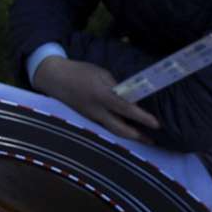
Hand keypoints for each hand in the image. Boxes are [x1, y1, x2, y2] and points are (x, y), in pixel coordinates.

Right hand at [33, 56, 160, 140]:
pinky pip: (106, 127)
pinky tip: (127, 129)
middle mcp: (97, 111)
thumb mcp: (101, 73)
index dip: (143, 118)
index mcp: (101, 96)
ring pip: (113, 131)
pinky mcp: (88, 118)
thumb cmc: (79, 71)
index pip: (127, 110)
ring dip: (129, 135)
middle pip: (120, 129)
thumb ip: (116, 86)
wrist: (54, 78)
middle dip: (138, 136)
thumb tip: (131, 96)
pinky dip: (119, 130)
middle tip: (153, 140)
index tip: (157, 124)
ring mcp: (91, 117)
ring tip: (143, 138)